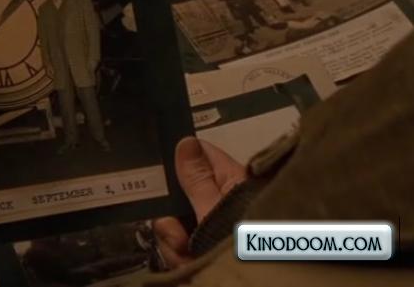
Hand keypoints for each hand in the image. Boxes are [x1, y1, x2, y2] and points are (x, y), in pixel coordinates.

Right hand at [153, 137, 245, 267]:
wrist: (254, 283)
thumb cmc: (240, 248)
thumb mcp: (214, 213)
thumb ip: (197, 180)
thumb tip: (186, 141)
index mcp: (233, 182)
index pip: (202, 154)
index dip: (180, 161)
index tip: (159, 175)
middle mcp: (223, 201)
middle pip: (182, 193)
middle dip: (172, 216)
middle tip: (179, 235)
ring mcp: (213, 228)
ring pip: (176, 222)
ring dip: (174, 241)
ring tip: (186, 255)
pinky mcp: (205, 250)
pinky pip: (179, 245)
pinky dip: (179, 257)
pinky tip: (188, 266)